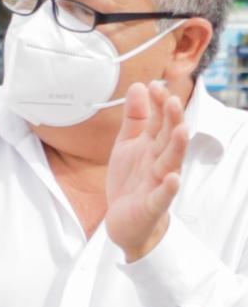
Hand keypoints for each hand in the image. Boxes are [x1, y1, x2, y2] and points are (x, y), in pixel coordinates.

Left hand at [105, 81, 189, 262]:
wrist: (125, 221)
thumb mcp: (127, 144)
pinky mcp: (153, 205)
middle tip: (171, 100)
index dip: (158, 104)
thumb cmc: (130, 180)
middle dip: (171, 120)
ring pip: (170, 162)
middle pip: (168, 138)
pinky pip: (163, 196)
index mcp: (153, 146)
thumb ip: (135, 118)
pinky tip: (172, 179)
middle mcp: (160, 161)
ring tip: (180, 130)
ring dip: (176, 147)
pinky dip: (168, 188)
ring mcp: (158, 183)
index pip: (159, 121)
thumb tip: (139, 86)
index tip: (154, 85)